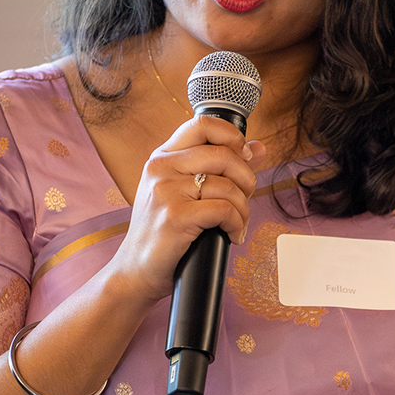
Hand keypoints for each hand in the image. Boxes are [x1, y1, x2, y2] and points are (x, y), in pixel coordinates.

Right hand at [105, 115, 264, 302]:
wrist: (136, 270)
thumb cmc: (163, 232)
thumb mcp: (184, 192)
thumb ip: (219, 167)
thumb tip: (259, 148)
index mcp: (162, 157)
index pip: (203, 124)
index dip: (232, 137)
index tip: (243, 157)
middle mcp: (161, 168)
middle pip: (223, 154)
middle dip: (247, 179)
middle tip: (244, 199)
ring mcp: (166, 191)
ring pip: (228, 186)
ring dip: (244, 209)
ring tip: (237, 224)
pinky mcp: (176, 217)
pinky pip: (225, 210)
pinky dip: (237, 225)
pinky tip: (231, 235)